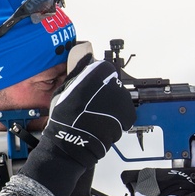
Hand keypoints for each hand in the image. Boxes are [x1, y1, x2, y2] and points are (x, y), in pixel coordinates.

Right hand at [21, 56, 135, 195]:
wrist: (75, 140)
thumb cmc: (66, 116)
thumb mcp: (65, 87)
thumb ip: (78, 70)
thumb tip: (84, 56)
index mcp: (99, 72)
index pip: (104, 67)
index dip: (97, 78)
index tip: (91, 86)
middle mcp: (114, 82)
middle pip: (112, 83)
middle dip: (104, 92)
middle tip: (92, 104)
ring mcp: (123, 98)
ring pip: (119, 97)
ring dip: (111, 104)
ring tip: (97, 115)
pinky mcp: (128, 113)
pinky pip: (125, 111)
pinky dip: (118, 116)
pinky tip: (105, 120)